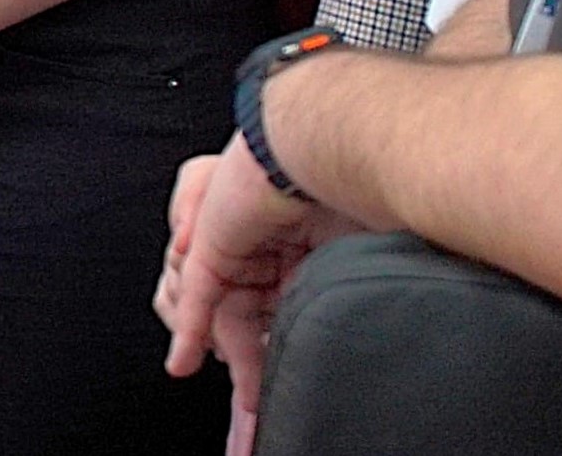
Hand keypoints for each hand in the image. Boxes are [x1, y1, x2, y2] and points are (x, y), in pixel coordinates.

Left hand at [158, 137, 343, 415]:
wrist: (331, 145)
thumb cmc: (361, 187)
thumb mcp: (362, 256)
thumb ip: (348, 294)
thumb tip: (378, 340)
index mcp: (304, 252)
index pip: (283, 315)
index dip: (280, 356)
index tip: (276, 400)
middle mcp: (268, 251)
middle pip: (249, 323)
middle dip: (251, 372)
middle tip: (253, 416)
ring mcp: (237, 245)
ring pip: (224, 316)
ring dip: (231, 356)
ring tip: (247, 398)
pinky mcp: (213, 243)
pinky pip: (199, 294)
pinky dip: (190, 331)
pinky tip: (183, 363)